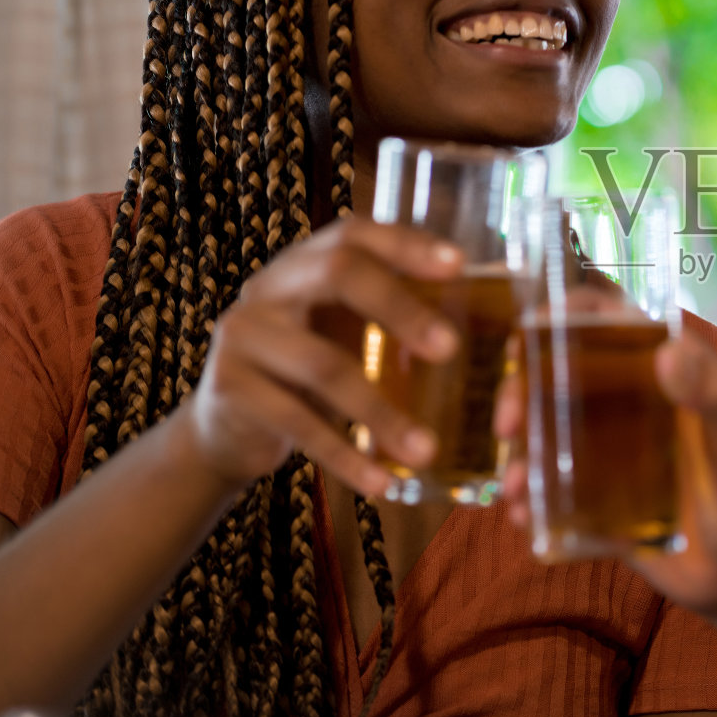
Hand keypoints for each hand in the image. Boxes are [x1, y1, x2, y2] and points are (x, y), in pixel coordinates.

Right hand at [180, 217, 460, 495]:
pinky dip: (346, 457)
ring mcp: (245, 334)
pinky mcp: (231, 389)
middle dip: (400, 309)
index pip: (355, 233)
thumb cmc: (307, 371)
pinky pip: (299, 422)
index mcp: (304, 263)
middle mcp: (270, 287)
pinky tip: (382, 484)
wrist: (227, 427)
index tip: (460, 265)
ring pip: (324, 366)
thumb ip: (391, 317)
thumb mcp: (344, 332)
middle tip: (450, 349)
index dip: (406, 244)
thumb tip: (489, 325)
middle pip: (337, 274)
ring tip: (427, 451)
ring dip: (381, 413)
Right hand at [493, 328, 716, 620]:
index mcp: (664, 376)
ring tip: (512, 486)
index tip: (529, 330)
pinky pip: (551, 492)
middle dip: (520, 391)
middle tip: (506, 423)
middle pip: (560, 378)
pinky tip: (519, 516)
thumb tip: (668, 349)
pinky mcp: (599, 503)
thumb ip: (714, 398)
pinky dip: (527, 498)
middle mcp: (631, 406)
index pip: (610, 323)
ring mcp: (611, 455)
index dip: (566, 314)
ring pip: (546, 435)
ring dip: (517, 451)